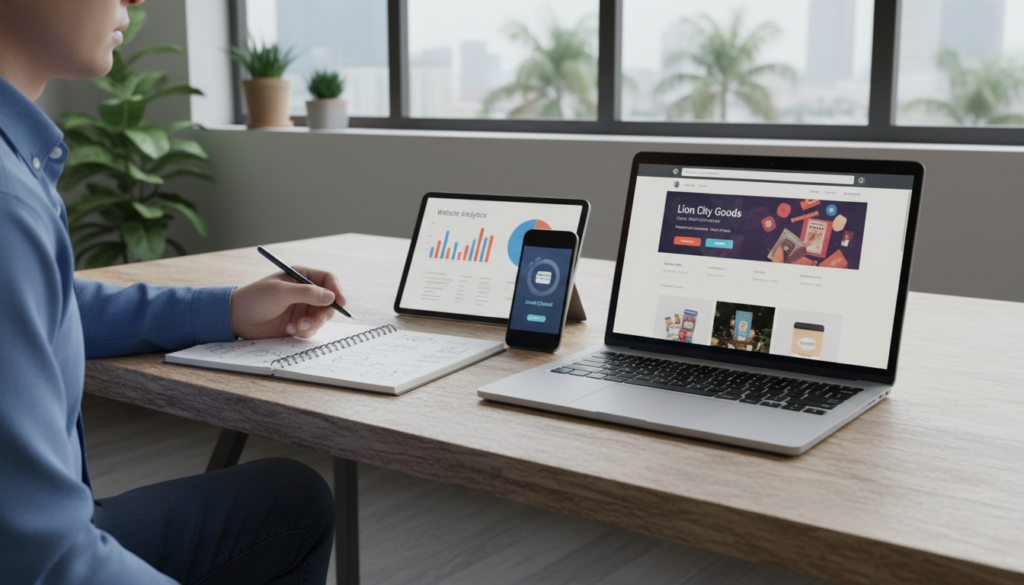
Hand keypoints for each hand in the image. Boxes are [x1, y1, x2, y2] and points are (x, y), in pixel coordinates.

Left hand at [229, 266, 346, 338]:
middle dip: (323, 313)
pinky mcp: (297, 324)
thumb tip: (331, 297)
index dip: (336, 290)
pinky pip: (311, 329)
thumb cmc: (255, 298)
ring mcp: (302, 309)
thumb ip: (307, 293)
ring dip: (311, 324)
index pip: (328, 280)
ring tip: (295, 326)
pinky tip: (288, 329)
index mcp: (301, 277)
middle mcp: (305, 292)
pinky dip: (303, 331)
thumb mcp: (281, 292)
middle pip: (329, 302)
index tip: (340, 302)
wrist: (236, 318)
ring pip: (321, 318)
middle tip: (314, 320)